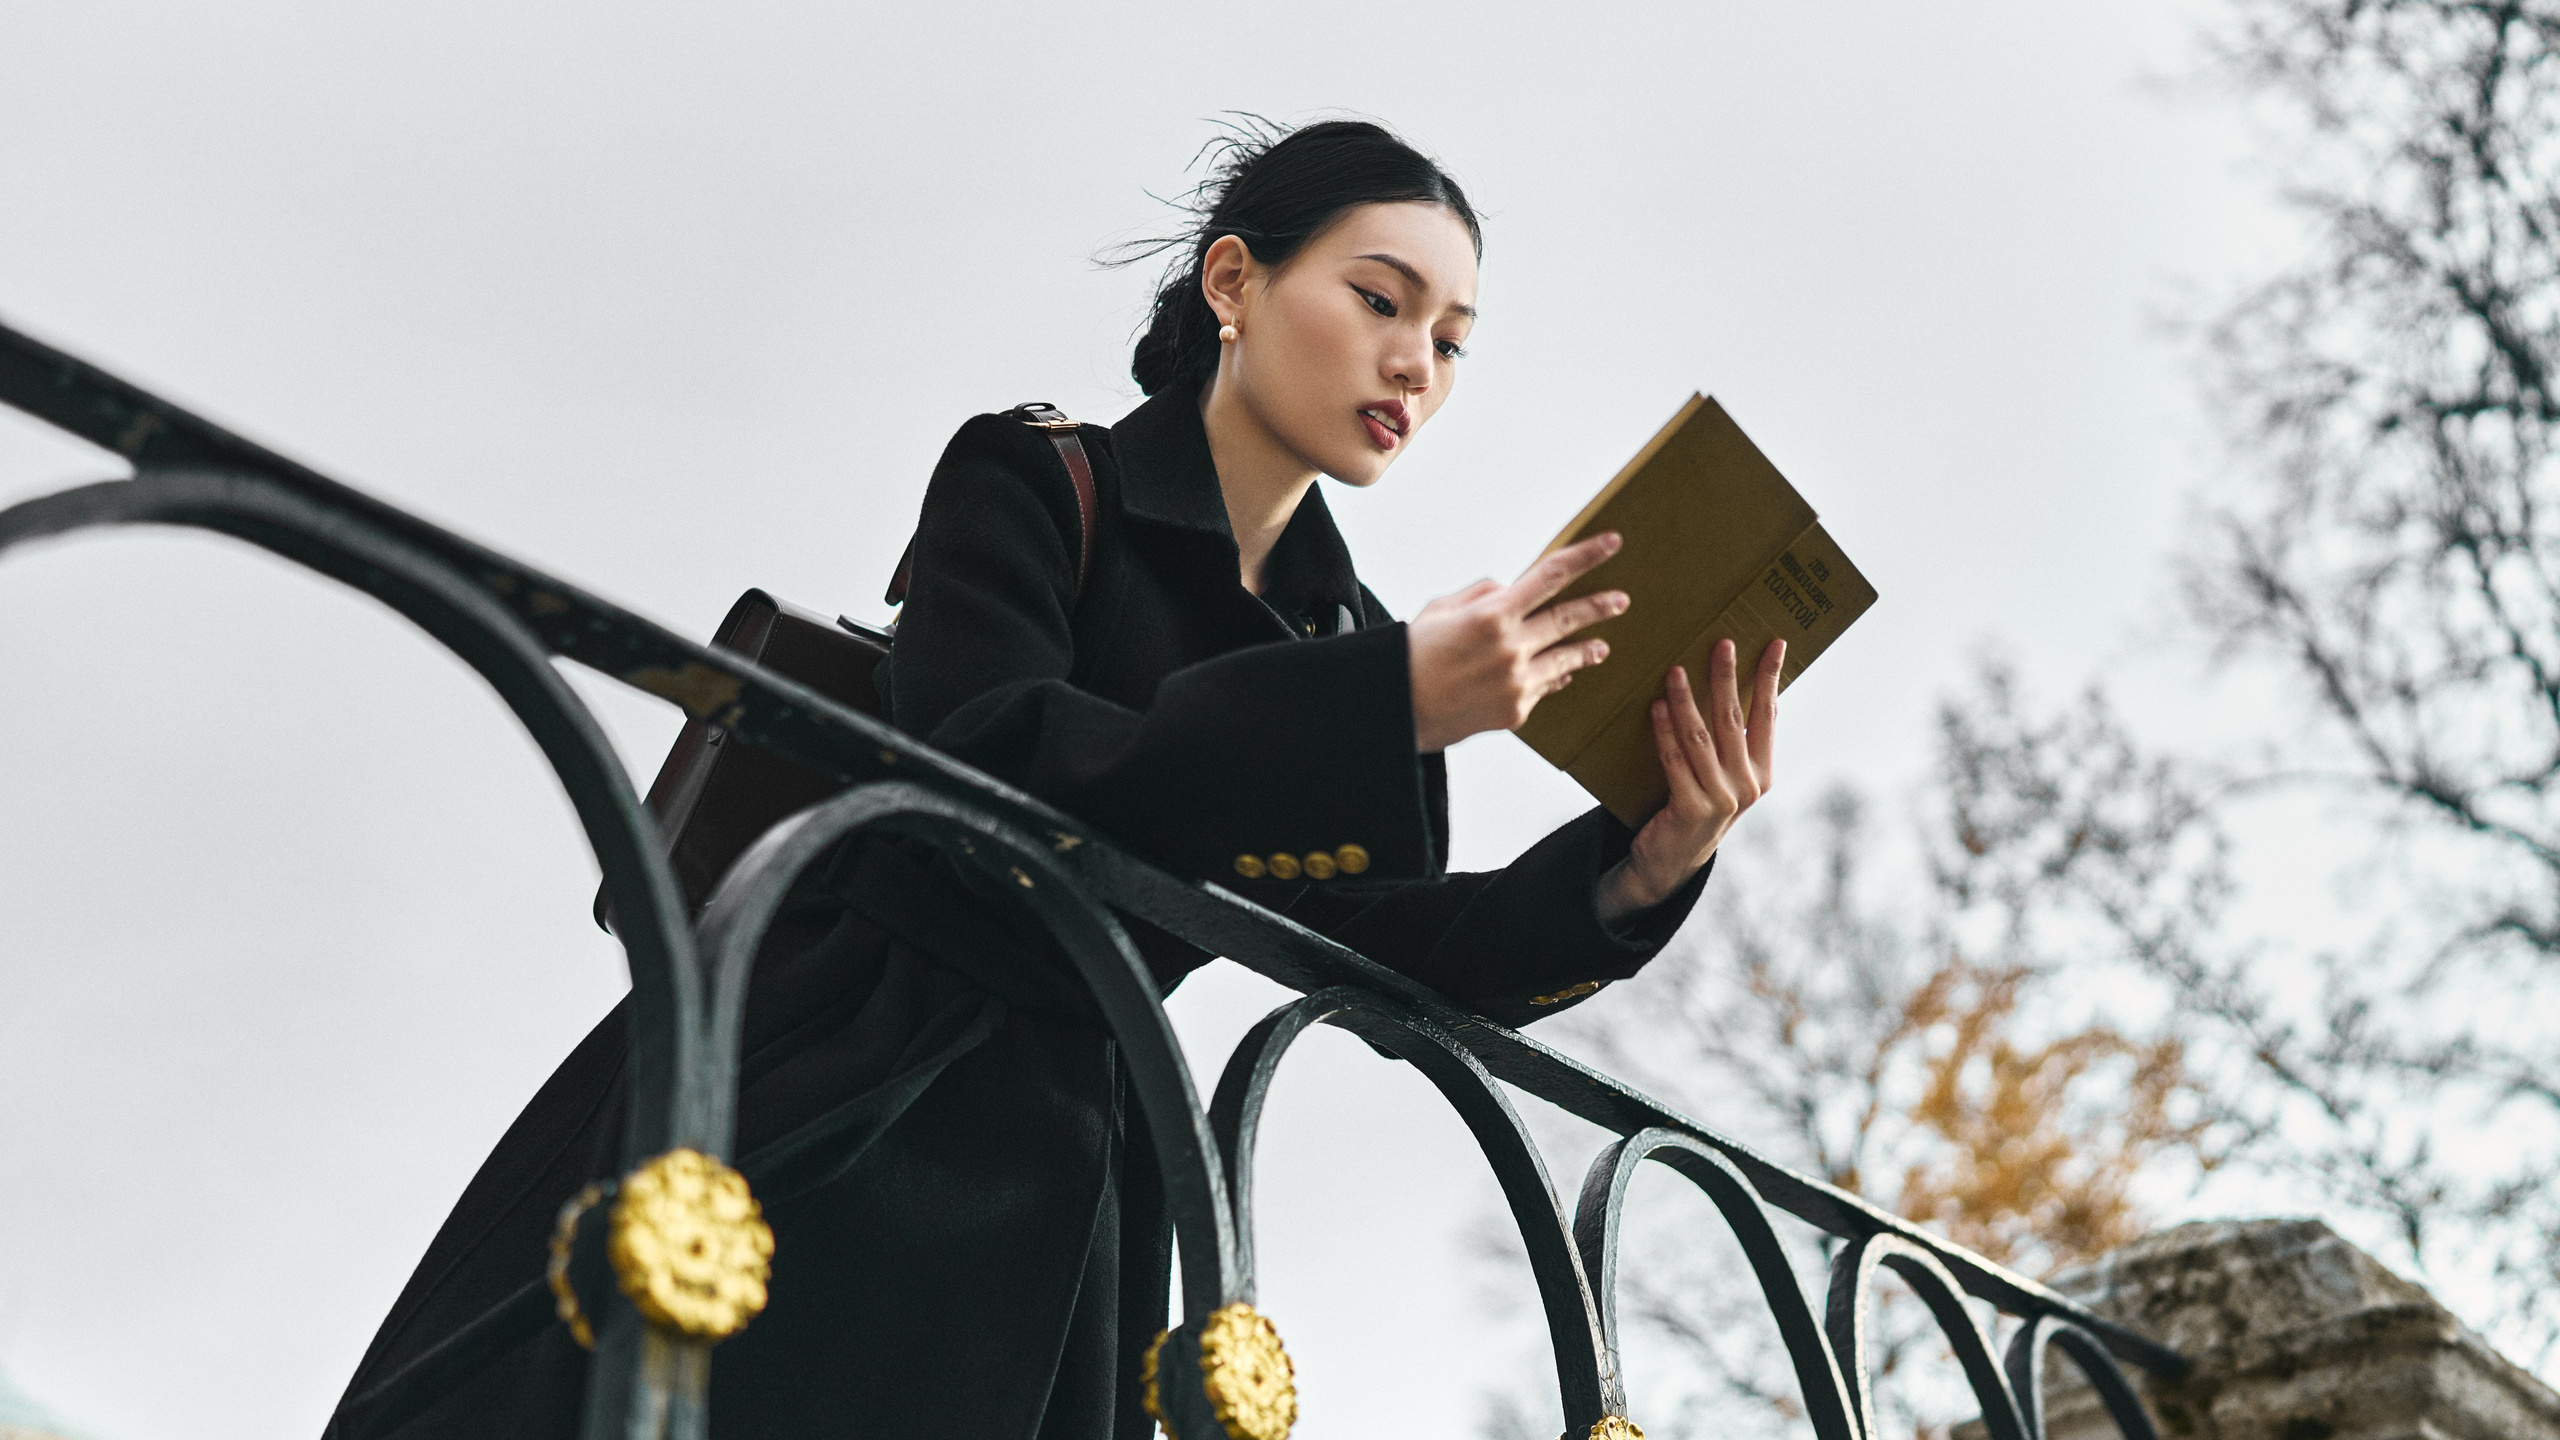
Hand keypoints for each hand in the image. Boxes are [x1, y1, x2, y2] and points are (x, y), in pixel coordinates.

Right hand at [1407, 533, 1629, 752]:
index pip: (1550, 576)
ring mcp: (1517, 682)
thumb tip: (1511, 591)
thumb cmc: (1413, 656)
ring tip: (1601, 647)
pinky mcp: (1516, 710)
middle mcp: (1511, 647)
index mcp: (1492, 615)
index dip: (1585, 556)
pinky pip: (1545, 686)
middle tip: (1621, 600)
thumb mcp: (1441, 610)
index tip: (1611, 543)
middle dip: (1599, 606)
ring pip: (1565, 658)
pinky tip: (1563, 673)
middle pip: (1568, 618)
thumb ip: (1483, 595)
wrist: (1395, 710)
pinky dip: (1555, 676)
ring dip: (1587, 650)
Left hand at [1596, 637, 1783, 923]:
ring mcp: (1720, 799)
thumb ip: (1730, 741)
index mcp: (1762, 772)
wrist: (1671, 859)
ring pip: (1702, 738)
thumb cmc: (1696, 803)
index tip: (1775, 643)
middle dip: (1727, 678)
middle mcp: (1747, 785)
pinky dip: (1665, 732)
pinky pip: (1675, 761)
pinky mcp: (1690, 809)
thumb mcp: (1723, 775)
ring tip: (1676, 670)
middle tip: (1720, 643)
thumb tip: (1726, 682)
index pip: (1768, 715)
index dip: (1770, 678)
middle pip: (1734, 720)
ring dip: (1688, 700)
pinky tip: (1657, 707)